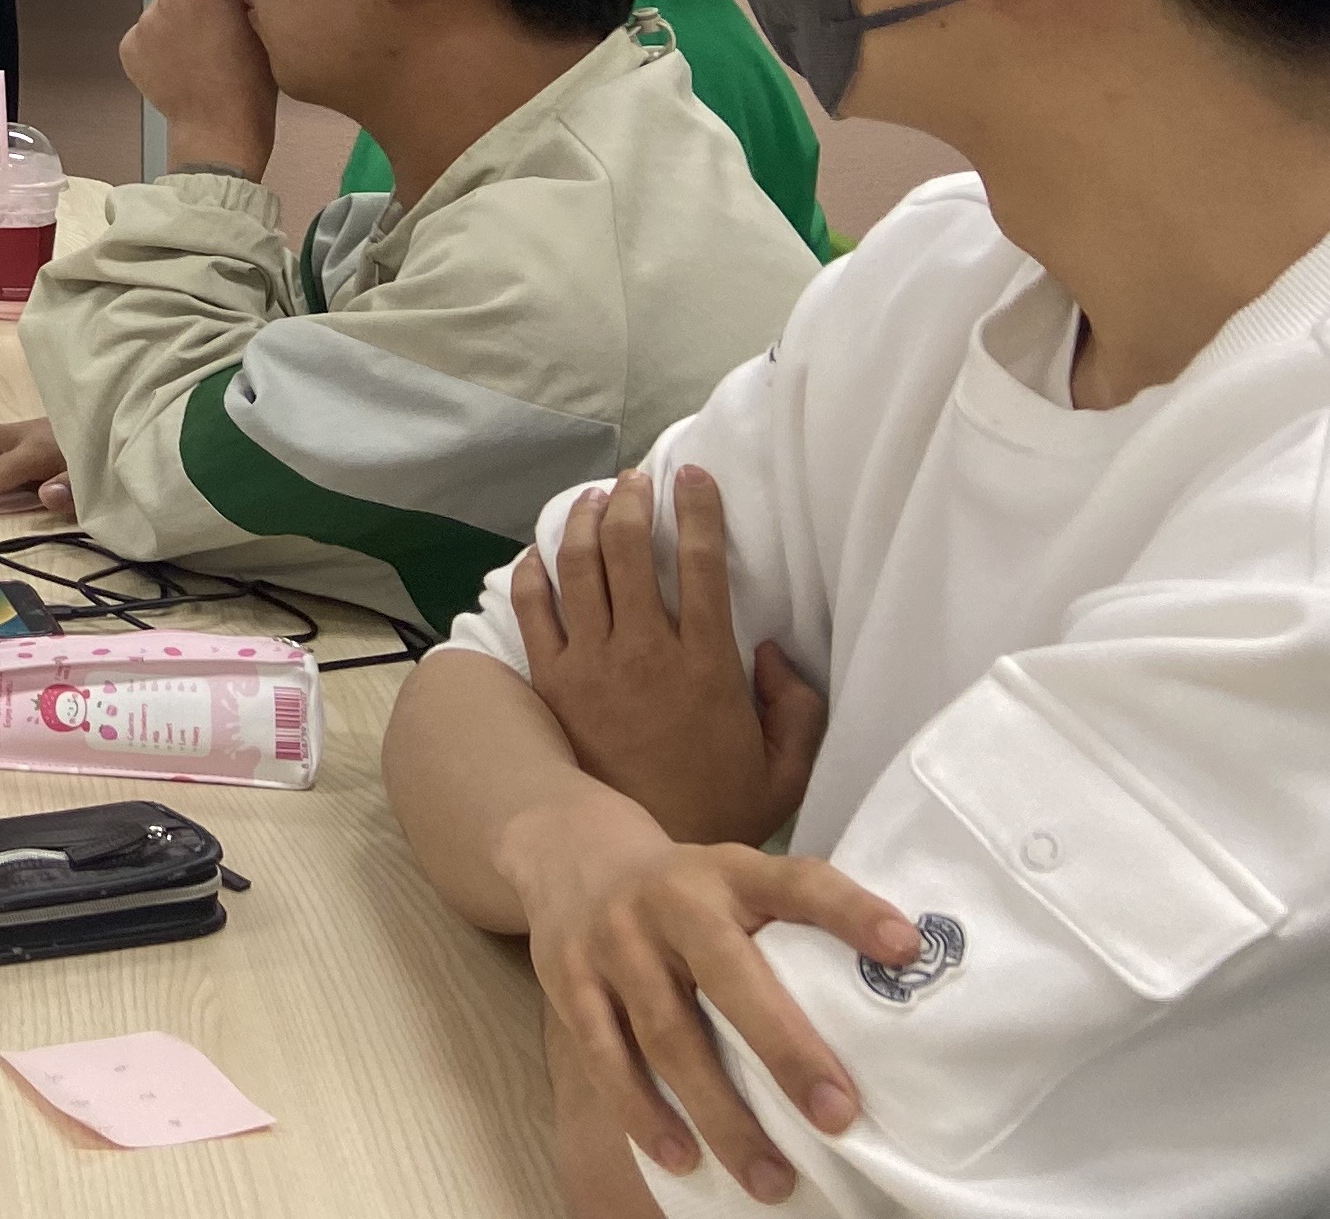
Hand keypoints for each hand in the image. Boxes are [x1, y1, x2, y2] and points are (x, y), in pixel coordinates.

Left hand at [117, 0, 276, 175]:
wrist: (220, 127)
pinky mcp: (130, 46)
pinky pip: (146, 32)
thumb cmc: (251, 80)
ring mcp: (146, 22)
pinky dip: (159, 43)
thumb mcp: (263, 22)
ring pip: (162, 5)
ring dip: (177, 18)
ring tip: (199, 51)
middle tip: (215, 24)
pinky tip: (180, 64)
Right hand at [507, 787, 917, 1204]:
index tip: (906, 949)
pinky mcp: (569, 981)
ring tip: (770, 1179)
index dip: (849, 911)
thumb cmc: (685, 892)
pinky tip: (681, 1156)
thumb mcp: (734, 881)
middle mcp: (670, 901)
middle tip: (838, 1117)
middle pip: (729, 976)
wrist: (569, 854)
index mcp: (728, 873)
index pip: (795, 883)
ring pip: (669, 1035)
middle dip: (785, 1049)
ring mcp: (614, 942)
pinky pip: (607, 1057)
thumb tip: (890, 994)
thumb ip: (790, 925)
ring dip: (720, 1113)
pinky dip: (643, 1110)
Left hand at [518, 465, 828, 846]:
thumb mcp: (786, 770)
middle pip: (629, 548)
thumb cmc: (718, 810)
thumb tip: (771, 649)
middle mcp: (644, 652)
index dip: (699, 509)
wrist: (640, 854)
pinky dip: (533, 571)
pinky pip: (533, 610)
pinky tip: (540, 553)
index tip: (695, 475)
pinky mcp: (552, 681)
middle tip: (638, 479)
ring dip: (583, 520)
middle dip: (632, 500)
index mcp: (706, 666)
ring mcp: (591, 664)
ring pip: (578, 566)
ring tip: (593, 498)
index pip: (704, 564)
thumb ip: (797, 706)